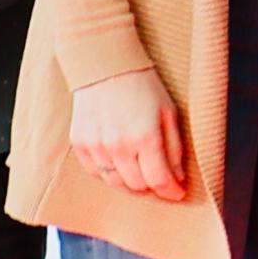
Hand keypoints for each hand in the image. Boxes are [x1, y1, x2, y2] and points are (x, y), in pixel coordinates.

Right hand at [63, 64, 188, 200]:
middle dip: (153, 187)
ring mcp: (96, 146)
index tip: (178, 192)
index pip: (159, 180)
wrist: (105, 66)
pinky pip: (96, 172)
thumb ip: (174, 149)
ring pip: (115, 183)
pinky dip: (110, 174)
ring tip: (142, 173)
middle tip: (161, 180)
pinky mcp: (80, 143)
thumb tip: (177, 178)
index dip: (171, 191)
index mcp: (145, 137)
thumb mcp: (169, 113)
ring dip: (131, 183)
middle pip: (137, 186)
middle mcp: (118, 145)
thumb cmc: (143, 86)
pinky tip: (120, 164)